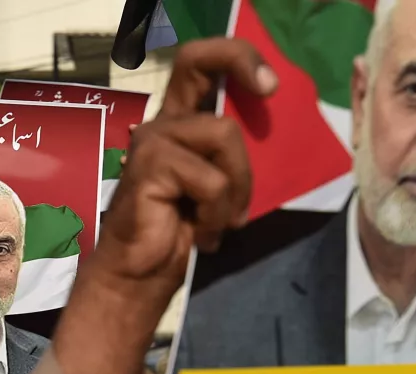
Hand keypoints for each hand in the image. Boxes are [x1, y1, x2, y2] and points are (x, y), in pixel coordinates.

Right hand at [53, 38, 277, 373]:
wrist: (142, 274)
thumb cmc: (181, 233)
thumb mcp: (218, 186)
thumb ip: (230, 154)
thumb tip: (274, 128)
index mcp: (178, 124)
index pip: (197, 64)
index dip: (234, 57)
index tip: (268, 84)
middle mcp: (162, 123)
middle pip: (200, 62)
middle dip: (242, 64)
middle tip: (271, 90)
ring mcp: (152, 141)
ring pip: (223, 134)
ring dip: (236, 185)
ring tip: (220, 219)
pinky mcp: (150, 166)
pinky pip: (212, 179)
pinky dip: (217, 211)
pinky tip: (202, 232)